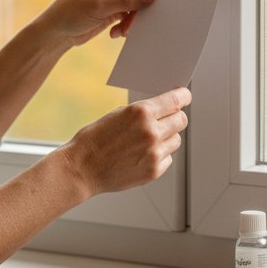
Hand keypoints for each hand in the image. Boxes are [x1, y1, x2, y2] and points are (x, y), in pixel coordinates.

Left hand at [38, 0, 157, 46]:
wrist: (56, 33)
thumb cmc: (68, 13)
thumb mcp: (99, 7)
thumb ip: (126, 0)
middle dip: (140, 5)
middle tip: (137, 20)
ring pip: (138, 2)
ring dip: (133, 18)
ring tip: (123, 29)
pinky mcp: (115, 6)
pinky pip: (131, 13)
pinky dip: (128, 23)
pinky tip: (117, 32)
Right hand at [54, 88, 190, 197]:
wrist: (82, 169)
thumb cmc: (94, 140)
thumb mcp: (117, 115)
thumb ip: (142, 112)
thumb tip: (162, 110)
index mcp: (141, 112)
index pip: (176, 100)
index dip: (183, 97)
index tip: (185, 97)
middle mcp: (151, 131)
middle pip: (181, 120)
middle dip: (175, 117)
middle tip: (166, 119)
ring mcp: (155, 153)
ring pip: (176, 140)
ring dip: (166, 138)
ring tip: (146, 141)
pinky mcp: (154, 170)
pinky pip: (168, 158)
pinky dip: (159, 155)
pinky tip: (141, 155)